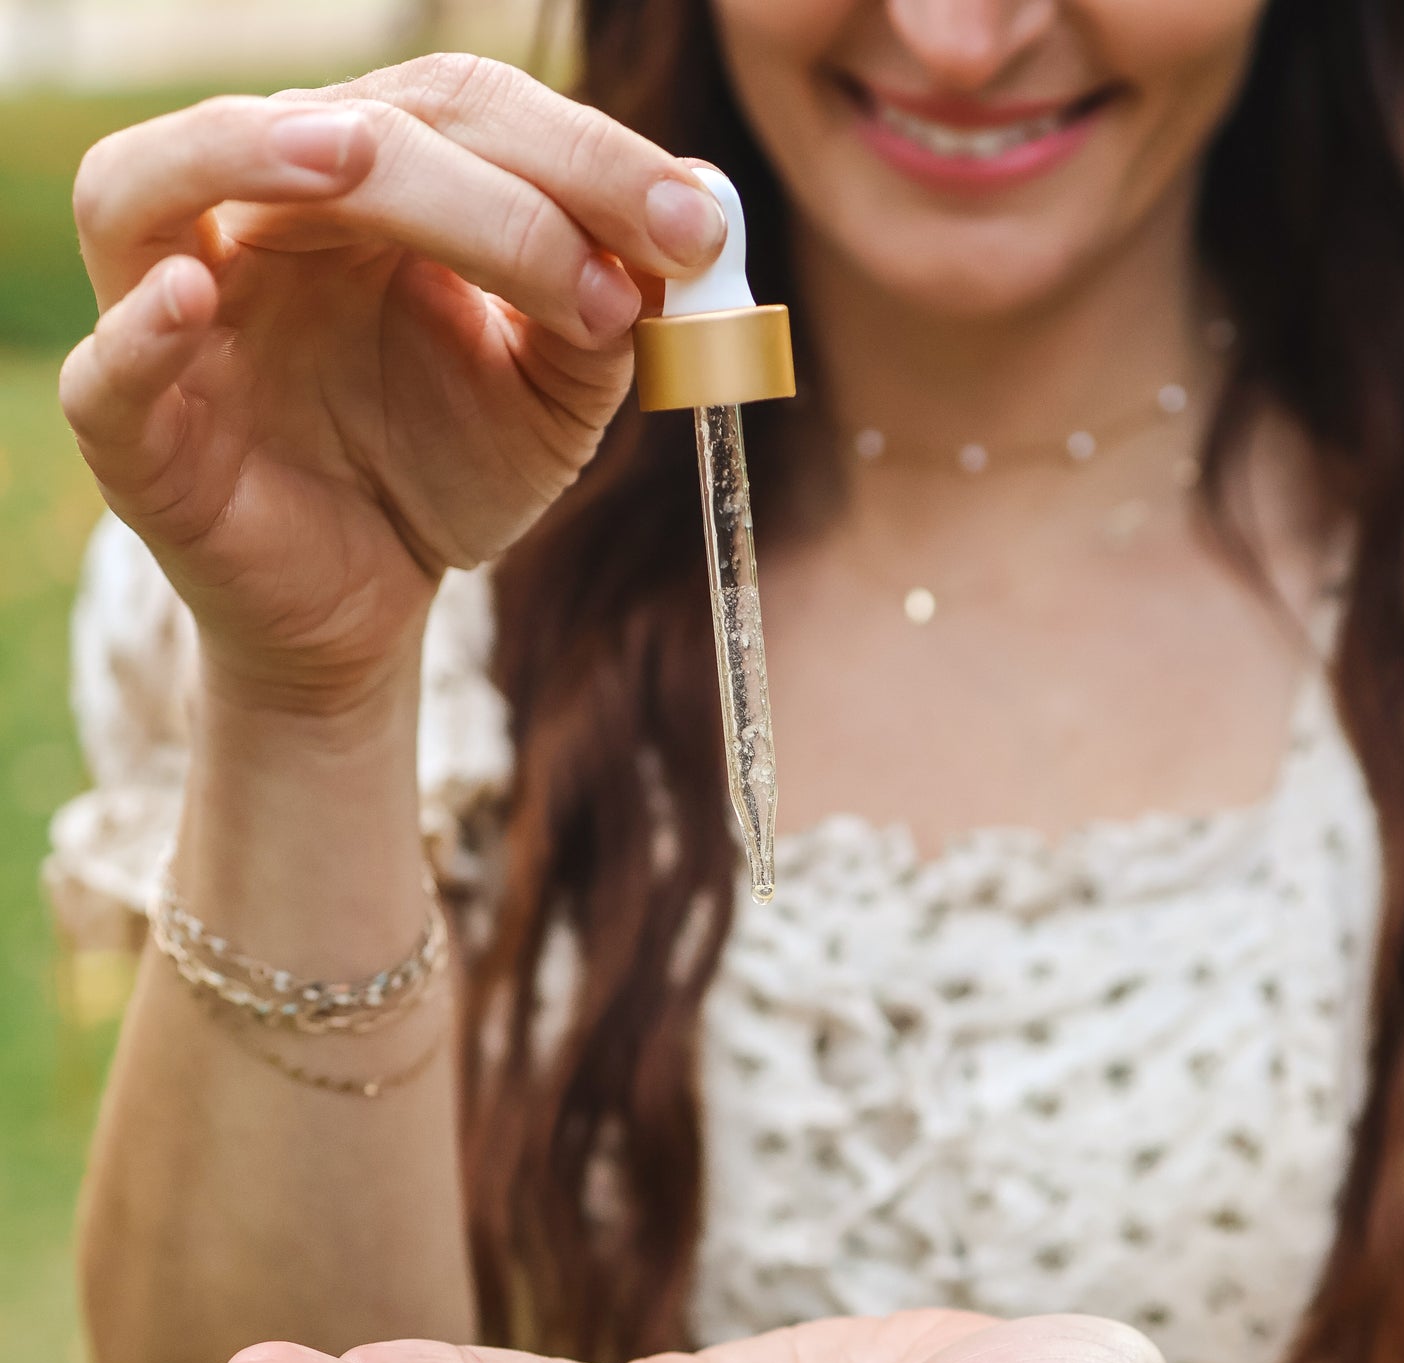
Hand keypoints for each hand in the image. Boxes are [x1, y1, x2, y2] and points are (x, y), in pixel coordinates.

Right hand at [58, 56, 724, 716]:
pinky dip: (138, 328)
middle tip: (614, 265)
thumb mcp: (550, 397)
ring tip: (356, 160)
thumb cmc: (440, 476)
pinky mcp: (136, 432)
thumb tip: (690, 222)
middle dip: (499, 191)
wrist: (370, 608)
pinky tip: (191, 300)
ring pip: (170, 183)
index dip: (583, 157)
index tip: (695, 230)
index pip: (460, 114)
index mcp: (359, 192)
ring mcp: (172, 312)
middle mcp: (255, 222)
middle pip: (349, 135)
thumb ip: (606, 313)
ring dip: (252, 151)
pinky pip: (108, 369)